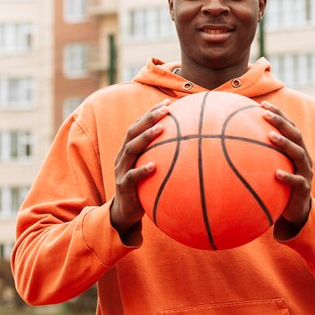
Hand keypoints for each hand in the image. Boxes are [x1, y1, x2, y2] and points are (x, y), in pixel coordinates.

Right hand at [111, 99, 169, 239]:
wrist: (125, 212)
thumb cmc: (144, 187)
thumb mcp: (152, 169)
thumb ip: (164, 157)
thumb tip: (192, 146)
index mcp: (129, 149)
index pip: (138, 125)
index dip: (151, 113)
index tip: (168, 102)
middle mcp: (123, 156)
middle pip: (133, 131)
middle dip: (149, 118)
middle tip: (166, 110)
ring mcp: (121, 171)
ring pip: (131, 150)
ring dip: (146, 137)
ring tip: (161, 129)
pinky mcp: (124, 187)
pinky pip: (132, 177)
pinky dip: (142, 170)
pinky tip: (154, 166)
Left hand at [261, 101, 312, 230]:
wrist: (295, 211)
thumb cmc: (279, 184)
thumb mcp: (271, 167)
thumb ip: (259, 154)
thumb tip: (230, 142)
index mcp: (297, 149)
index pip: (290, 127)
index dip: (279, 114)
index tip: (263, 104)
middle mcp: (304, 158)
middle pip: (296, 135)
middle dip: (281, 123)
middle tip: (266, 115)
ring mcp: (305, 173)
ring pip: (298, 154)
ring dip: (284, 143)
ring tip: (270, 136)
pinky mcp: (304, 189)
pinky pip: (297, 182)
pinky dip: (288, 176)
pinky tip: (276, 173)